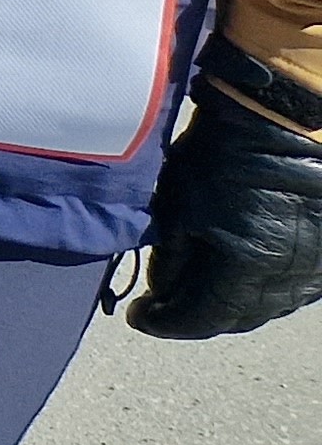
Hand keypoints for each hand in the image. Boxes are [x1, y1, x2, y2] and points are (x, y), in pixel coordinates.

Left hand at [130, 77, 321, 338]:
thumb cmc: (225, 155)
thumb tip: (164, 292)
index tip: (140, 317)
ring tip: (201, 291)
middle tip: (166, 306)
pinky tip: (243, 277)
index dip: (166, 323)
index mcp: (248, 270)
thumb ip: (171, 259)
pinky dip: (264, 290)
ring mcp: (315, 271)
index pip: (202, 318)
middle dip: (198, 316)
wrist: (287, 121)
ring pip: (268, 307)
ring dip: (233, 305)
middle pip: (236, 318)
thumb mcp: (178, 205)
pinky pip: (293, 288)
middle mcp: (290, 280)